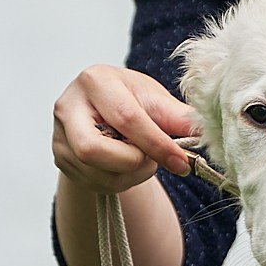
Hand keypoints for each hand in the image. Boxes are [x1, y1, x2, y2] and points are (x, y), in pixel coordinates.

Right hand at [52, 63, 198, 197]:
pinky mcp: (60, 159)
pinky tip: (125, 166)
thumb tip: (206, 132)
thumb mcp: (153, 99)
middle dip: (131, 162)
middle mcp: (68, 107)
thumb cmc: (128, 98)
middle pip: (93, 150)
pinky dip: (119, 181)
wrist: (101, 110)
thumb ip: (177, 117)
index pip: (126, 119)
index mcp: (95, 81)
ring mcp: (59, 135)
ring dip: (130, 175)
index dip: (157, 144)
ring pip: (96, 173)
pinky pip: (94, 183)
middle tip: (150, 159)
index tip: (182, 162)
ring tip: (141, 159)